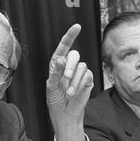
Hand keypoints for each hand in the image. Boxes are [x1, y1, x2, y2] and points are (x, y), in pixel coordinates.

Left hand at [46, 24, 93, 140]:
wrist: (65, 114)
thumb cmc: (55, 100)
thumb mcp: (51, 87)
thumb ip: (56, 72)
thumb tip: (61, 59)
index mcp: (57, 66)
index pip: (63, 48)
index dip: (69, 37)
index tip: (77, 26)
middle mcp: (69, 66)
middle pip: (74, 55)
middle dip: (70, 66)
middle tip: (65, 79)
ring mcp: (79, 72)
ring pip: (81, 66)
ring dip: (74, 79)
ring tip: (68, 92)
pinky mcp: (88, 79)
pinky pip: (87, 74)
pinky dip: (80, 84)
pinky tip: (74, 92)